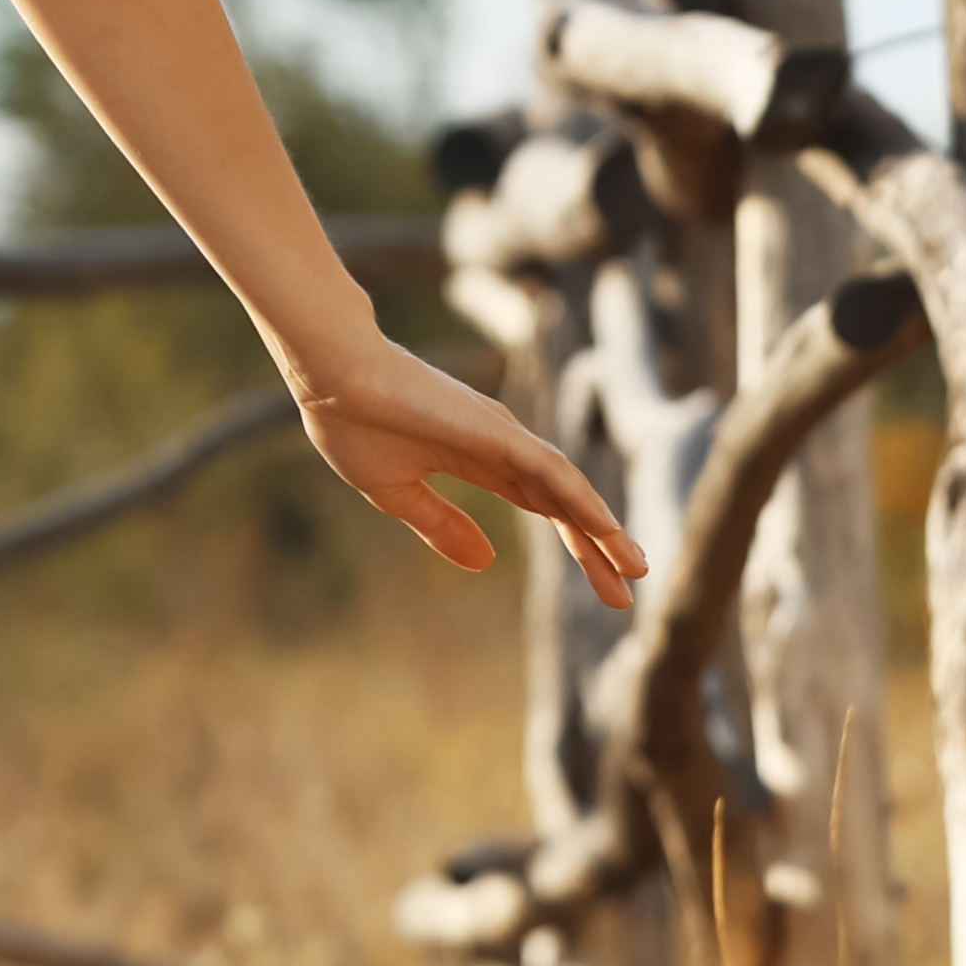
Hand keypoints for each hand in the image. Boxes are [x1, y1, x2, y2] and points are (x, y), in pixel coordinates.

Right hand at [296, 330, 647, 605]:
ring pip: (568, 490)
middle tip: (629, 592)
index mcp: (479, 462)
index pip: (543, 508)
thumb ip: (440, 525)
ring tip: (636, 569)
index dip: (577, 545)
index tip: (605, 587)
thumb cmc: (351, 421)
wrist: (329, 373)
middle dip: (598, 549)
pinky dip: (583, 500)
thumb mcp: (396, 493)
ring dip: (604, 531)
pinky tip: (608, 531)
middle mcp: (502, 448)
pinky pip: (550, 471)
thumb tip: (486, 563)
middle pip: (565, 505)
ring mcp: (503, 438)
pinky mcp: (496, 432)